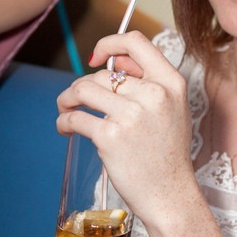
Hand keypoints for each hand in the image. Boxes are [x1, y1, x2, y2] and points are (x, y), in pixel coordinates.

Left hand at [56, 31, 194, 225]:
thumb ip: (149, 83)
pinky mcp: (111, 136)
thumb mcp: (173, 109)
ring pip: (83, 90)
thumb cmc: (168, 154)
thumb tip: (113, 62)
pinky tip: (65, 128)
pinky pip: (75, 118)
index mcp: (171, 83)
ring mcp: (132, 115)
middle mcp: (153, 94)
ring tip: (66, 110)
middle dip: (82, 86)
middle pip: (102, 74)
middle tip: (76, 100)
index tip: (96, 56)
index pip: (136, 43)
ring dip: (66, 99)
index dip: (110, 42)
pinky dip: (63, 122)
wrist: (170, 194)